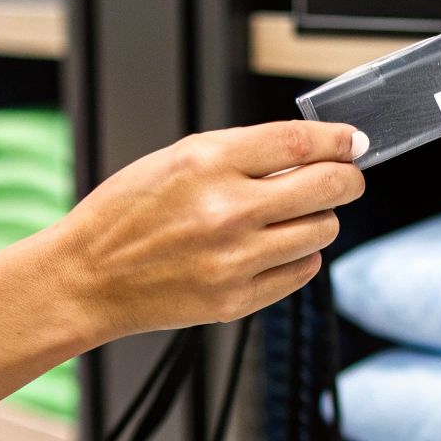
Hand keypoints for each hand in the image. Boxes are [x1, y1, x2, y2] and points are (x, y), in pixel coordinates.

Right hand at [46, 120, 368, 345]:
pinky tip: (275, 247)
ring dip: (320, 218)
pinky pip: (302, 271)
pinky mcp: (237, 300)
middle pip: (327, 187)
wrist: (87, 278)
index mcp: (208, 163)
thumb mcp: (177, 159)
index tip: (353, 142)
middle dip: (347, 179)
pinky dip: (300, 255)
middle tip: (346, 177)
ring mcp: (234, 260)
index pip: (300, 143)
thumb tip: (311, 150)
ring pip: (322, 231)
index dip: (339, 140)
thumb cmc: (126, 215)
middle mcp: (226, 211)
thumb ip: (243, 152)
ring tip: (294, 216)